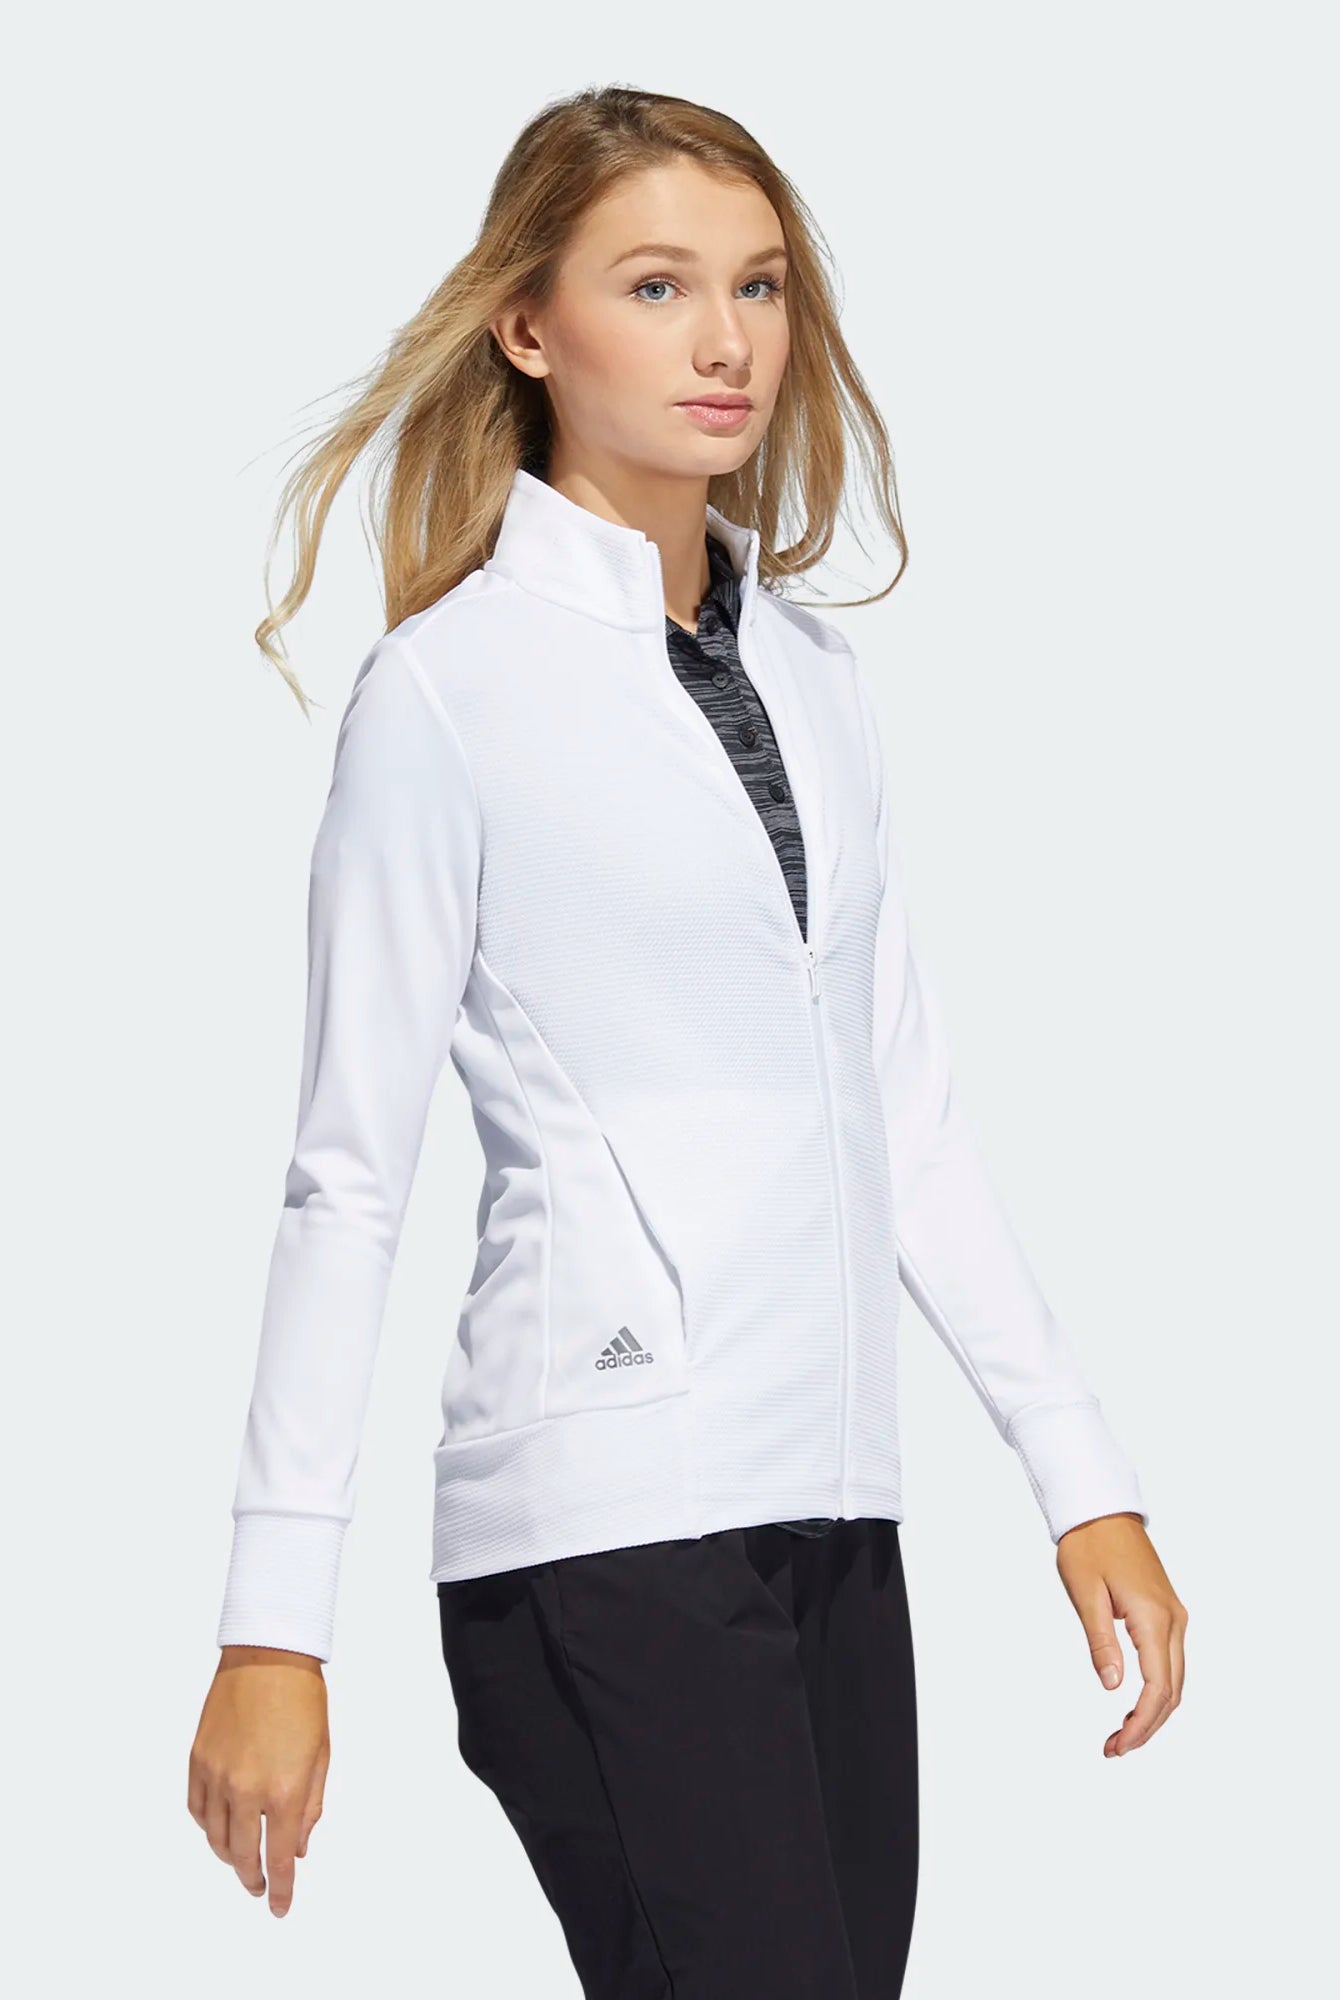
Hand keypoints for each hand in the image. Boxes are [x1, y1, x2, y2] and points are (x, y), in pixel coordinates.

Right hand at [188, 1646, 330, 1915]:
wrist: (268, 1655)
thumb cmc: (302, 1700)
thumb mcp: (320, 1756)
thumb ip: (310, 1807)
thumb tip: (298, 1847)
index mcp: (283, 1791)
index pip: (279, 1859)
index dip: (282, 1889)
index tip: (281, 1908)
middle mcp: (245, 1790)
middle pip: (243, 1856)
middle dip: (253, 1880)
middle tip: (262, 1889)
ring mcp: (216, 1776)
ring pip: (216, 1838)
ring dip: (230, 1857)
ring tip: (243, 1862)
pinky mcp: (197, 1761)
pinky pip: (198, 1810)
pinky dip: (209, 1827)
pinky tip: (221, 1828)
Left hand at [1055, 1513, 1186, 1756]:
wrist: (1102, 1510)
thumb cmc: (1089, 1545)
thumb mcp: (1085, 1593)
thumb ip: (1101, 1642)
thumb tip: (1113, 1687)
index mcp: (1153, 1617)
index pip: (1157, 1687)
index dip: (1141, 1723)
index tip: (1119, 1745)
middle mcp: (1173, 1620)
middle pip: (1172, 1691)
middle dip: (1147, 1726)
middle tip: (1114, 1748)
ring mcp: (1174, 1616)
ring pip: (1175, 1679)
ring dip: (1153, 1711)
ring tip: (1121, 1735)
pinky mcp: (1166, 1613)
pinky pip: (1170, 1662)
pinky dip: (1157, 1690)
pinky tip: (1134, 1704)